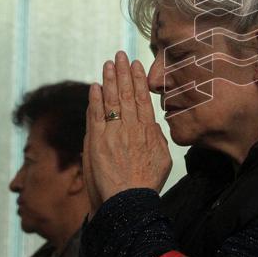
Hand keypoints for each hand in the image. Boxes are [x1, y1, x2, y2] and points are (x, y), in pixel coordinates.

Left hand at [84, 51, 171, 211]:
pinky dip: (95, 99)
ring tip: (108, 63)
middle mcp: (132, 128)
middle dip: (124, 72)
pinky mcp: (97, 141)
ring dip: (109, 80)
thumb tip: (152, 125)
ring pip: (112, 100)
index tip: (136, 65)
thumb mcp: (163, 159)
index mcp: (149, 131)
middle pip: (127, 94)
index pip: (143, 99)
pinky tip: (95, 86)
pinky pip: (96, 114)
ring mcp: (114, 133)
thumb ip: (157, 138)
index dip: (139, 80)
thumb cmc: (146, 184)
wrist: (128, 201)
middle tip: (120, 55)